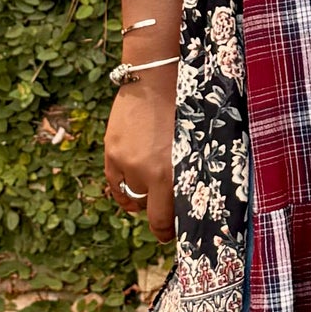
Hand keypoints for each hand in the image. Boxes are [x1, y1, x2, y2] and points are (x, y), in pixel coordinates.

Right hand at [104, 71, 176, 242]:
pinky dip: (123, 188)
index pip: (164, 221)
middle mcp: (146, 173)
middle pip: (149, 209)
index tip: (170, 234)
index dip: (167, 232)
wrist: (158, 77)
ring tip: (152, 187)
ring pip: (131, 196)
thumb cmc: (190, 109)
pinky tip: (132, 185)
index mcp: (172, 174)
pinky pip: (115, 182)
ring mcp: (125, 162)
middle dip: (159, 213)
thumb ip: (192, 174)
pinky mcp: (112, 151)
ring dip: (142, 196)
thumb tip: (191, 202)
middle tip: (167, 212)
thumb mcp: (199, 146)